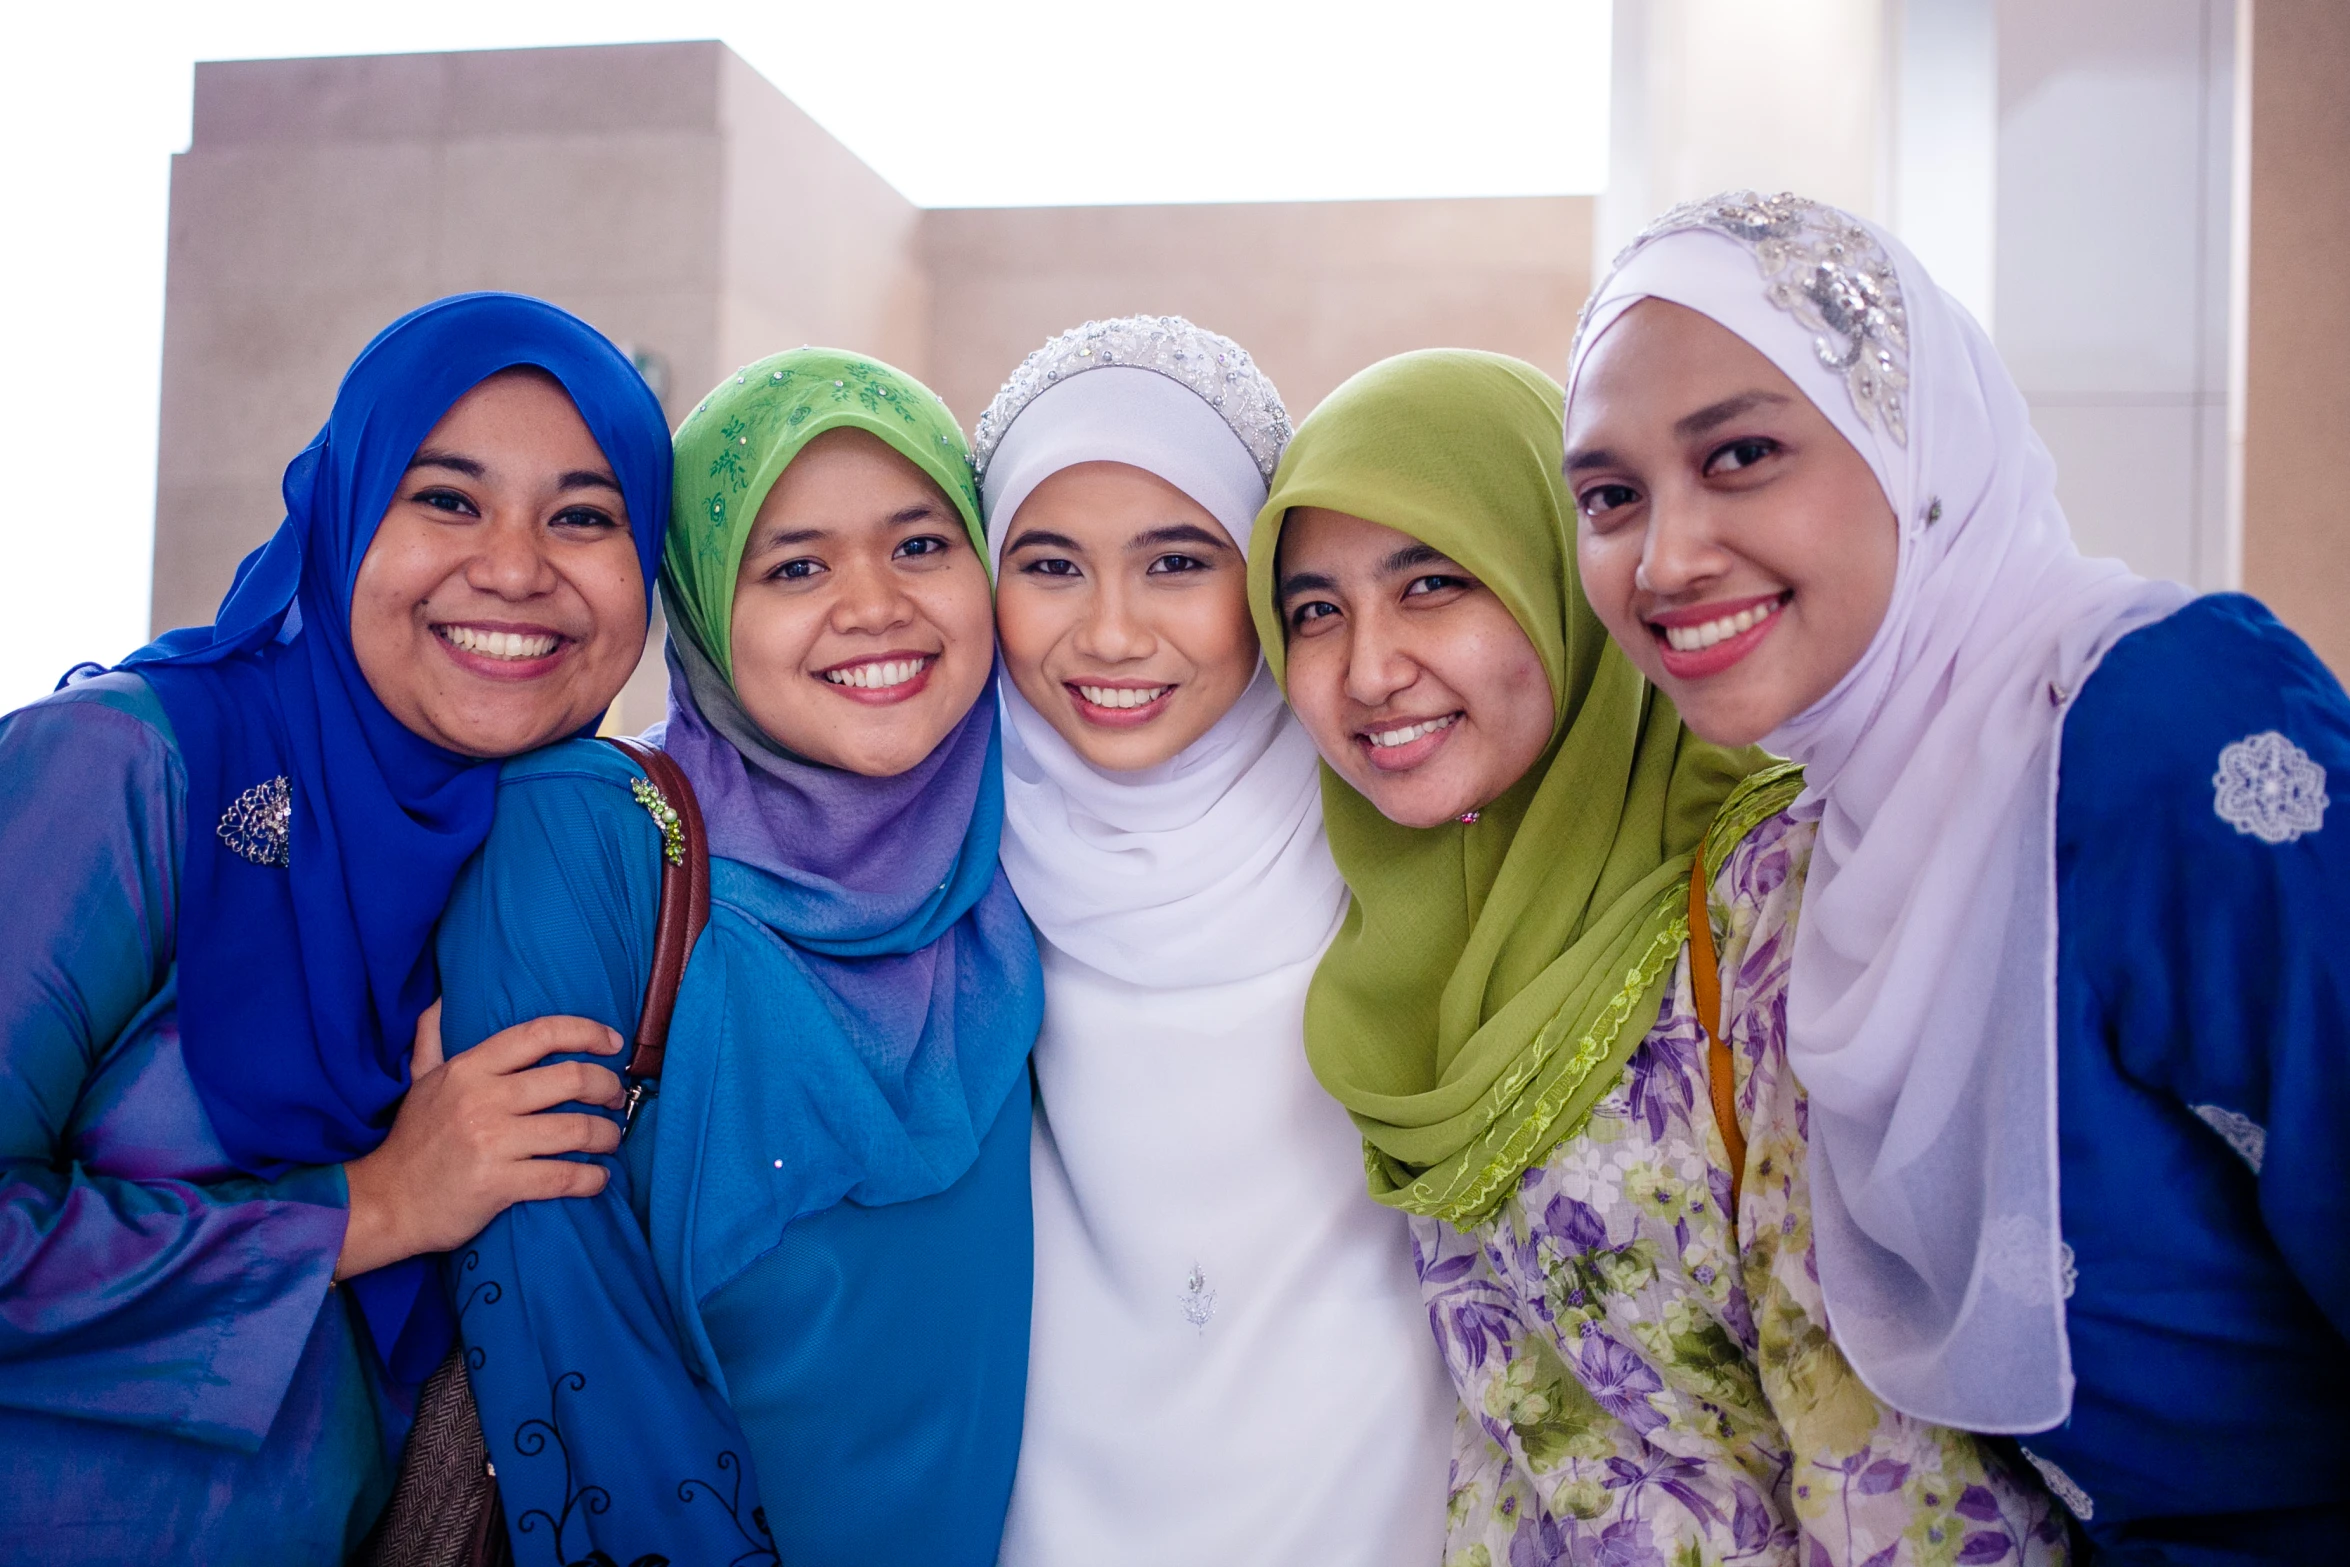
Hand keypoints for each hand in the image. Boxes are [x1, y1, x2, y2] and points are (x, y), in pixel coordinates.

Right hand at [336, 1001, 627, 1278]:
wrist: (385, 1204)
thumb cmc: (411, 1140)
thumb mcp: (419, 1081)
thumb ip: (432, 1037)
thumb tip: (441, 996)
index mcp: (469, 1068)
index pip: (540, 1034)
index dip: (586, 1032)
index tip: (613, 1043)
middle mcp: (482, 1099)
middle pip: (572, 1078)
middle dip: (608, 1087)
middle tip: (616, 1099)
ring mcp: (491, 1142)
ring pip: (576, 1129)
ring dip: (606, 1135)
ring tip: (610, 1139)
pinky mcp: (498, 1184)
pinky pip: (563, 1176)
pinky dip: (592, 1178)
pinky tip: (598, 1178)